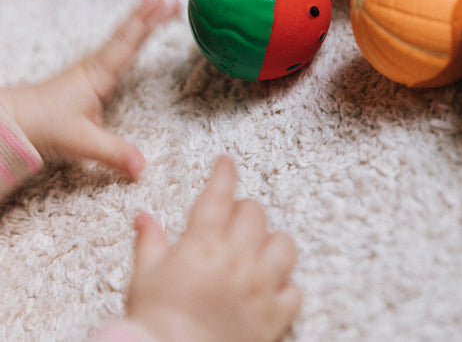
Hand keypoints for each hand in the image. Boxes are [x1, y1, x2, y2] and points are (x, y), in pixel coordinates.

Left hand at [0, 0, 179, 178]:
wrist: (18, 119)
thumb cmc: (46, 125)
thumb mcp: (82, 142)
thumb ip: (114, 153)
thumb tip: (142, 168)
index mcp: (98, 74)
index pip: (126, 43)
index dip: (145, 24)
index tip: (162, 6)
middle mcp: (97, 65)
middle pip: (128, 34)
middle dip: (150, 16)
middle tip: (170, 0)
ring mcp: (94, 67)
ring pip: (122, 37)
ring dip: (141, 20)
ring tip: (158, 7)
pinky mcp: (92, 73)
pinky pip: (117, 47)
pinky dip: (130, 34)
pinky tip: (137, 32)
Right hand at [126, 156, 301, 341]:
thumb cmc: (156, 321)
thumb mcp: (145, 276)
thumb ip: (149, 242)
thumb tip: (144, 219)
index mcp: (203, 244)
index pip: (218, 194)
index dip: (223, 173)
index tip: (225, 163)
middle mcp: (237, 259)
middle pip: (255, 213)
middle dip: (244, 210)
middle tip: (233, 220)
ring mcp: (259, 286)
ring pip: (284, 245)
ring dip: (272, 242)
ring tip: (257, 250)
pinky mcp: (273, 315)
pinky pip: (294, 290)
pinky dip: (285, 286)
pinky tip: (270, 288)